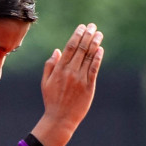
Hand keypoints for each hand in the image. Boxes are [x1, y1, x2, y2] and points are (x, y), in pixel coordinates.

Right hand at [32, 23, 103, 145]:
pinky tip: (100, 49)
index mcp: (59, 70)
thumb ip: (50, 65)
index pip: (69, 47)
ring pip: (89, 57)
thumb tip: (57, 50)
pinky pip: (94, 69)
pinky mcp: (88, 87)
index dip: (77, 35)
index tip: (81, 27)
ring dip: (95, 43)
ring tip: (99, 34)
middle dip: (87, 35)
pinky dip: (97, 58)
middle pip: (81, 49)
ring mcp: (80, 79)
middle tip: (92, 26)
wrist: (60, 119)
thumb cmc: (52, 101)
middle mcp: (70, 72)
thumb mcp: (45, 82)